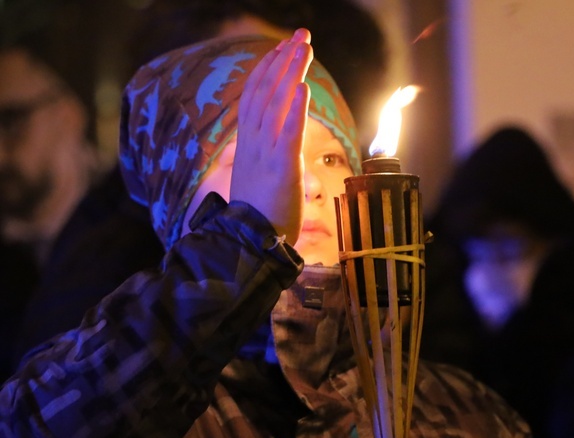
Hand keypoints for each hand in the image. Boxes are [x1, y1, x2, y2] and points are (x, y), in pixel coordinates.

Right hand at [231, 28, 312, 245]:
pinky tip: (303, 88)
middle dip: (283, 61)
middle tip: (300, 36)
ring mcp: (266, 154)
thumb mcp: (256, 179)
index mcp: (248, 145)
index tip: (280, 49)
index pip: (255, 98)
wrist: (248, 244)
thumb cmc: (257, 216)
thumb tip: (276, 143)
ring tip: (304, 49)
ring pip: (276, 105)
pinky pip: (287, 133)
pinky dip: (295, 109)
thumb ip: (264, 156)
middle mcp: (254, 144)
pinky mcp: (281, 169)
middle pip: (266, 93)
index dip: (267, 71)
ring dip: (290, 74)